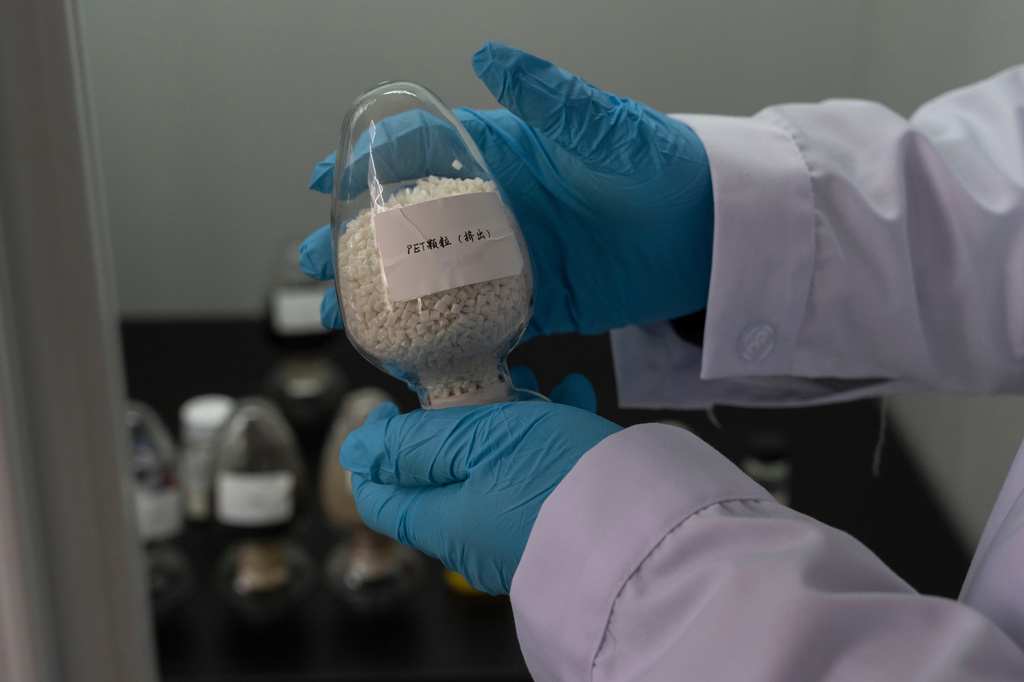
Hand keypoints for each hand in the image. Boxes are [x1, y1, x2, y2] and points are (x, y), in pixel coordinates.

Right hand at [301, 41, 712, 337]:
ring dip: (386, 292)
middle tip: (317, 258)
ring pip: (433, 275)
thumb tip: (490, 55)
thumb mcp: (606, 127)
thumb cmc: (665, 166)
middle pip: (412, 221)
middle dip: (360, 239)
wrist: (714, 234)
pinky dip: (439, 334)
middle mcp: (501, 206)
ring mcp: (514, 256)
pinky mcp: (537, 300)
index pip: (424, 150)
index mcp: (509, 154)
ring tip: (343, 310)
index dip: (372, 164)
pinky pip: (478, 319)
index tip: (325, 178)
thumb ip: (549, 98)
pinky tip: (401, 348)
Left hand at [339, 372, 621, 594]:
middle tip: (477, 384)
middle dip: (456, 422)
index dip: (376, 452)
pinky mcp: (562, 524)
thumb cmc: (562, 479)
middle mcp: (476, 537)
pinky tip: (574, 398)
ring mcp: (520, 533)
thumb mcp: (479, 441)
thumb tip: (359, 450)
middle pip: (442, 475)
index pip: (380, 497)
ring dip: (509, 420)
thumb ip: (418, 444)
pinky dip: (551, 435)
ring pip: (496, 467)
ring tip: (536, 383)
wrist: (651, 529)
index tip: (392, 409)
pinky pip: (543, 475)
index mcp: (443, 522)